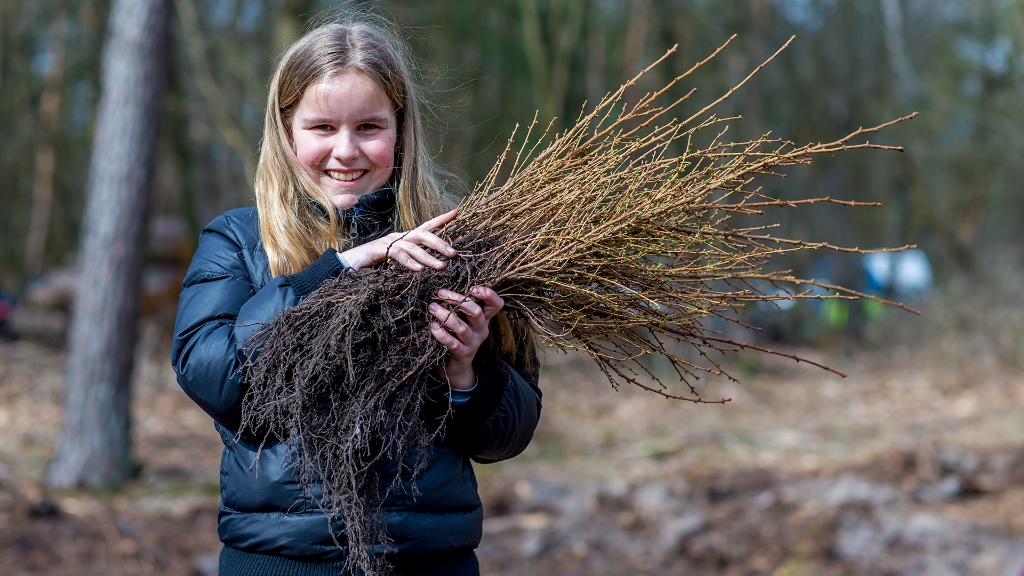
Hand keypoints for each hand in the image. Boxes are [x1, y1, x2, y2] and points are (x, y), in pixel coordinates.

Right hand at [340, 209, 457, 270]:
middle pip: (422, 234)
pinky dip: (409, 262)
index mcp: (404, 238)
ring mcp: (388, 242)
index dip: (441, 220)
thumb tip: (430, 267)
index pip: (425, 226)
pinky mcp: (379, 250)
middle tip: (454, 253)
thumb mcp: (398, 263)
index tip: (456, 212)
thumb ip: (412, 262)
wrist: (348, 265)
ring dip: (428, 256)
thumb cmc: (375, 264)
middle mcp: (398, 236)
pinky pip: (397, 254)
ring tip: (441, 266)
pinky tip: (419, 269)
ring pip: (412, 246)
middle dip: (439, 242)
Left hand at [429, 286, 503, 389]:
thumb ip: (462, 307)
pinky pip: (452, 343)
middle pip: (476, 312)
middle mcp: (481, 330)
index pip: (496, 305)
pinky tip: (433, 326)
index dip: (488, 294)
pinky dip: (441, 334)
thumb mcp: (466, 321)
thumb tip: (445, 288)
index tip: (472, 288)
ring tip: (432, 308)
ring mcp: (472, 342)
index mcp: (484, 319)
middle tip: (440, 293)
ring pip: (461, 327)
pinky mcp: (462, 353)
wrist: (458, 366)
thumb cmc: (459, 336)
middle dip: (458, 300)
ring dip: (445, 315)